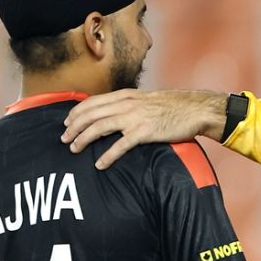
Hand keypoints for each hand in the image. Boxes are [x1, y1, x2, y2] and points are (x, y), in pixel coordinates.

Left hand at [61, 89, 228, 169]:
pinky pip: (120, 145)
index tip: (66, 123)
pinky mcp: (145, 132)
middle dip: (73, 127)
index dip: (76, 112)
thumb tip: (114, 115)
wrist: (196, 109)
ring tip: (74, 150)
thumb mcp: (146, 100)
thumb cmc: (174, 106)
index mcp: (126, 95)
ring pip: (99, 127)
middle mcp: (127, 104)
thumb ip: (129, 106)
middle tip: (64, 139)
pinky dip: (107, 156)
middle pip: (91, 114)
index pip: (92, 102)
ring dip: (83, 139)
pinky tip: (99, 165)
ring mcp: (135, 117)